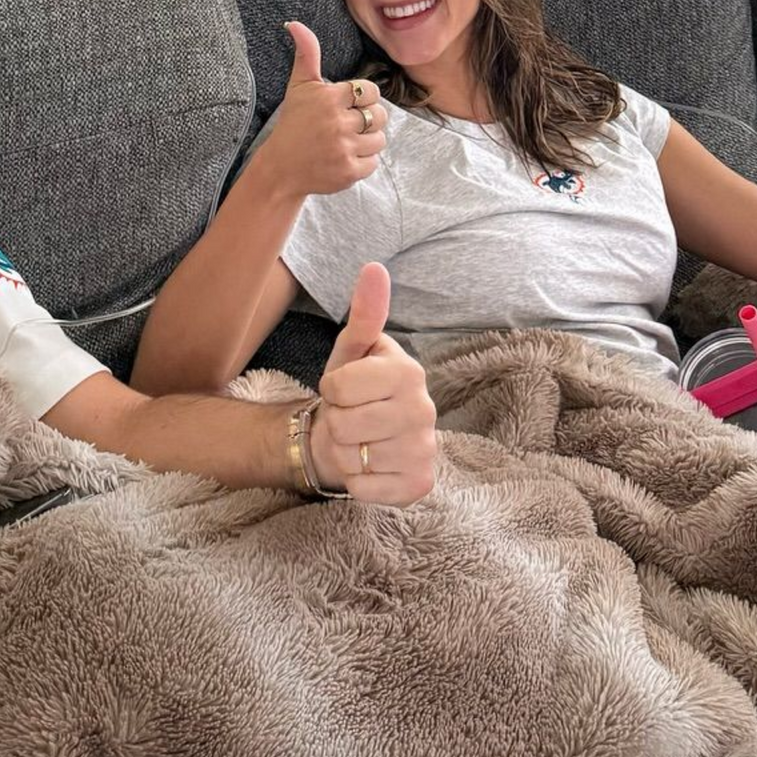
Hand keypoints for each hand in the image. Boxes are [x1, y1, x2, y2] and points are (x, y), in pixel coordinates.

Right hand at [247, 22, 387, 198]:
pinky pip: (373, 162)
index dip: (364, 99)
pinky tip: (344, 157)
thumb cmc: (293, 125)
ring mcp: (344, 148)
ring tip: (346, 142)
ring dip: (367, 142)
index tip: (349, 106)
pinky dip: (362, 162)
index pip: (371, 91)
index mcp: (330, 98)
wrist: (280, 169)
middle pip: (380, 115)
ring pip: (379, 140)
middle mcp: (338, 122)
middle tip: (348, 125)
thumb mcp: (299, 87)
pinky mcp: (349, 171)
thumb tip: (295, 24)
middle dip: (368, 120)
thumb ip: (306, 54)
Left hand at [311, 263, 437, 504]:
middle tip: (351, 419)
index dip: (331, 389)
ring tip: (359, 442)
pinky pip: (364, 488)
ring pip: (352, 457)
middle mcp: (425, 410)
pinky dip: (356, 482)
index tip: (343, 390)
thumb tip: (374, 267)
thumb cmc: (353, 394)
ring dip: (345, 453)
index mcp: (408, 371)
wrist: (356, 442)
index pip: (339, 385)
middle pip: (344, 423)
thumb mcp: (352, 352)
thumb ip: (365, 314)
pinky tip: (368, 468)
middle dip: (336, 423)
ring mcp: (424, 450)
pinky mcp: (418, 485)